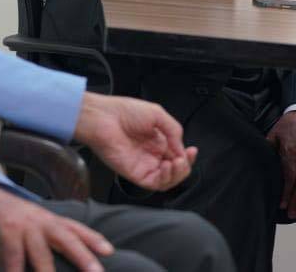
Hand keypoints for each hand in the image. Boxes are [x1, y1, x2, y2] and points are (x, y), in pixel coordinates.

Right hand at [0, 181, 113, 271]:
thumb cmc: (16, 217)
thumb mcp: (38, 221)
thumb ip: (55, 236)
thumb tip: (75, 254)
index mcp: (52, 220)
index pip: (77, 229)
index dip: (94, 239)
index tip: (109, 251)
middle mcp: (41, 223)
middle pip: (67, 239)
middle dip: (82, 256)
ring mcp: (24, 228)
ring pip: (41, 255)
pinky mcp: (5, 235)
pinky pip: (13, 258)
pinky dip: (15, 271)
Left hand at [73, 92, 195, 190]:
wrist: (103, 117)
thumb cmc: (123, 111)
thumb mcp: (157, 114)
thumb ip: (173, 130)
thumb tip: (182, 148)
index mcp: (157, 141)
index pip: (177, 155)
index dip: (187, 156)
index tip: (192, 151)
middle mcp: (151, 154)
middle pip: (174, 170)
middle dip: (184, 166)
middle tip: (184, 159)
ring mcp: (143, 165)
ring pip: (166, 180)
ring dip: (177, 174)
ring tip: (177, 163)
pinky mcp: (134, 173)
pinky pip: (153, 183)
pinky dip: (164, 179)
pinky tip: (166, 167)